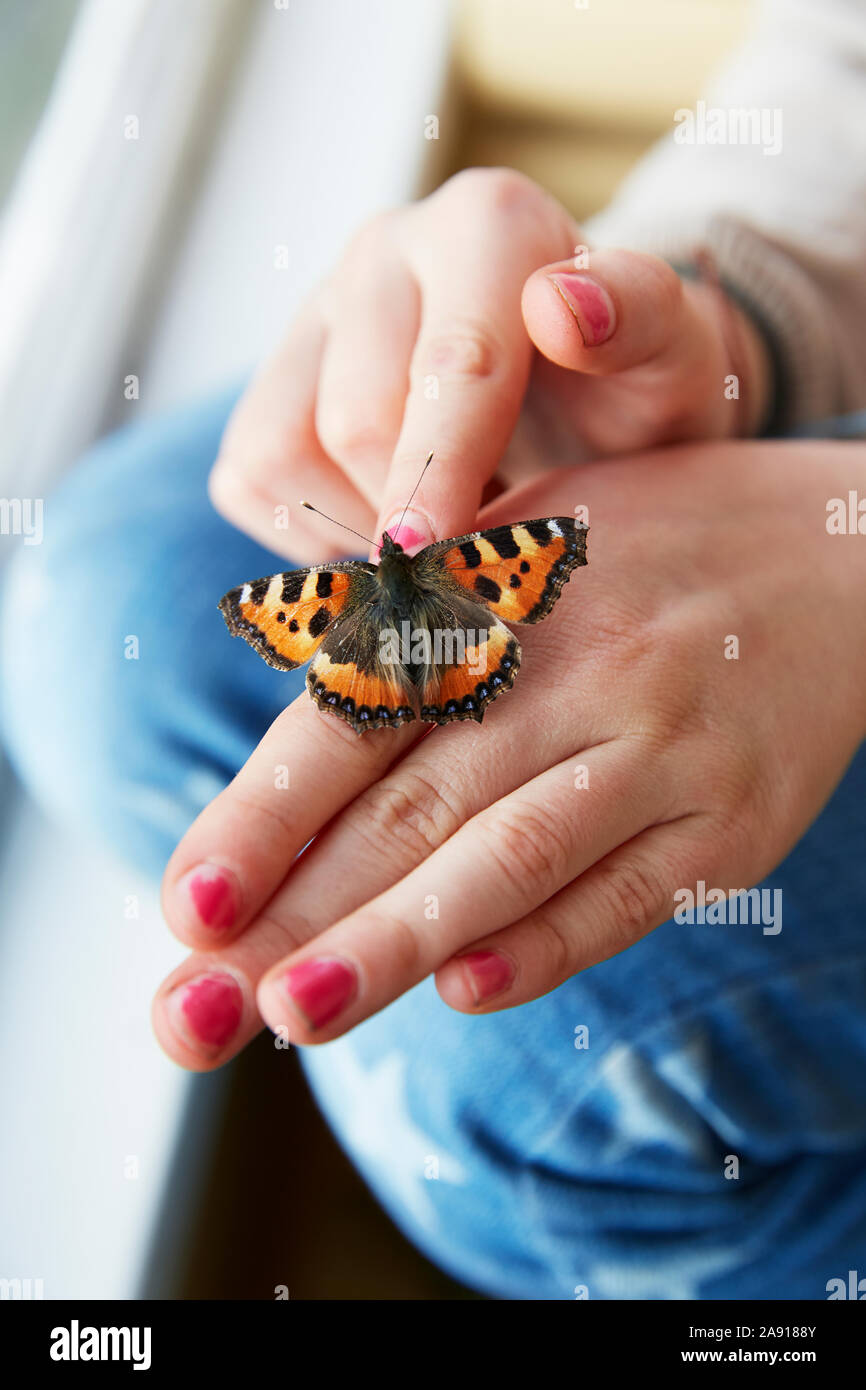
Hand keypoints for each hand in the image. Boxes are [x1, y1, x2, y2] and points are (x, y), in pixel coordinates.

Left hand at [153, 439, 865, 1066]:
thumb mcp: (517, 551)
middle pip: (411, 807)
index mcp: (496, 596)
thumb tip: (280, 784)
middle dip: (298, 915)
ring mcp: (658, 744)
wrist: (837, 553)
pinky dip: (549, 944)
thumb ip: (405, 643)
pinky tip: (469, 991)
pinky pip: (632, 893)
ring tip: (299, 1014)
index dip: (264, 814)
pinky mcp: (733, 817)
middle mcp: (572, 668)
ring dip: (398, 941)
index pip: (355, 721)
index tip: (188, 905)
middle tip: (196, 1012)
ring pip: (511, 854)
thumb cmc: (642, 556)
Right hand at [209, 168, 770, 565]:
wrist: (581, 393)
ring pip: (280, 450)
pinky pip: (247, 474)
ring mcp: (317, 310)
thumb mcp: (673, 361)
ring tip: (436, 538)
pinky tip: (384, 526)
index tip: (435, 557)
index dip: (443, 473)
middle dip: (416, 517)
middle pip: (356, 422)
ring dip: (357, 526)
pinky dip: (307, 530)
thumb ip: (642, 321)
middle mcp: (385, 249)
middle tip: (477, 564)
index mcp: (486, 226)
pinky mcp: (275, 376)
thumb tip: (562, 305)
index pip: (450, 363)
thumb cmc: (631, 388)